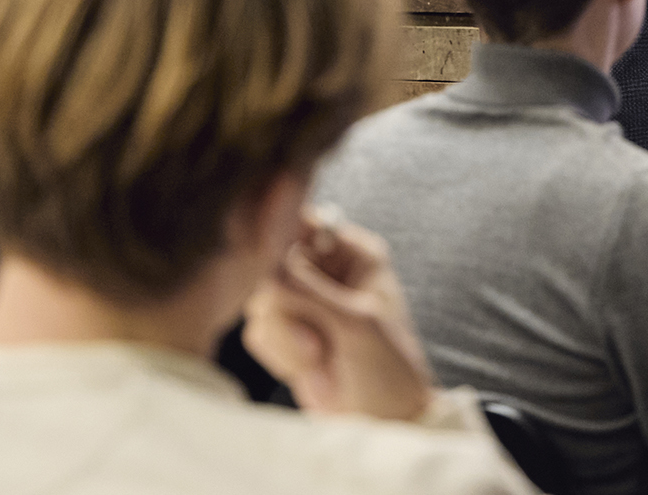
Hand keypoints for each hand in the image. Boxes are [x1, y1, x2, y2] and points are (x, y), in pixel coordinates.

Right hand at [242, 220, 436, 422]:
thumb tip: (267, 264)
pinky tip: (310, 368)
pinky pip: (259, 331)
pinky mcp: (288, 335)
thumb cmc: (388, 370)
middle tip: (315, 341)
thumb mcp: (356, 326)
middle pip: (271, 264)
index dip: (280, 243)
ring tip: (318, 357)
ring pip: (260, 301)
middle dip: (288, 310)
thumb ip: (309, 292)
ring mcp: (304, 303)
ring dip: (286, 337)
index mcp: (354, 253)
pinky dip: (279, 354)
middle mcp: (326, 271)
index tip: (274, 271)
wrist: (383, 424)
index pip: (304, 224)